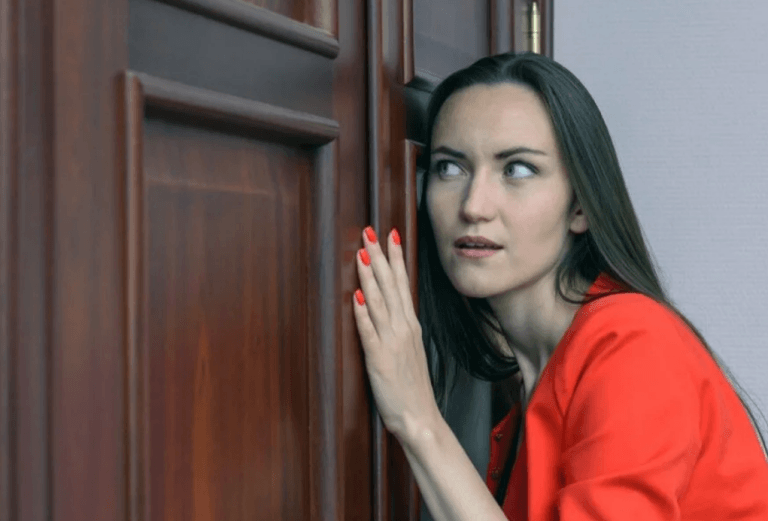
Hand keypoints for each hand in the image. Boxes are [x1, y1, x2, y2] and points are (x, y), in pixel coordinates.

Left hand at [352, 226, 440, 443]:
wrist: (421, 419)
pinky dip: (362, 313)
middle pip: (390, 286)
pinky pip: (368, 332)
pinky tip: (355, 297)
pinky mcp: (379, 360)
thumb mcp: (410, 350)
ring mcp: (392, 343)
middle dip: (380, 257)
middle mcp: (403, 329)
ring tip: (362, 253)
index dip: (395, 258)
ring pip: (379, 302)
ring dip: (369, 277)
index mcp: (410, 325)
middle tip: (371, 231)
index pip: (402, 283)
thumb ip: (401, 328)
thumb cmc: (413, 388)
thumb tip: (390, 307)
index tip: (390, 234)